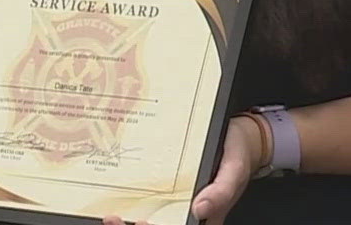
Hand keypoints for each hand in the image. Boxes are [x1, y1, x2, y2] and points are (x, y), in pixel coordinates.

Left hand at [91, 115, 259, 224]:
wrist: (238, 134)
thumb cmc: (238, 154)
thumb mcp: (234, 170)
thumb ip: (221, 191)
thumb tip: (200, 210)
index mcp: (206, 217)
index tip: (141, 222)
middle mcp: (189, 214)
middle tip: (115, 220)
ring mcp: (177, 203)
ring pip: (153, 218)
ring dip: (129, 222)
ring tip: (112, 216)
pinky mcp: (169, 190)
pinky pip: (150, 201)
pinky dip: (133, 204)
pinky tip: (117, 200)